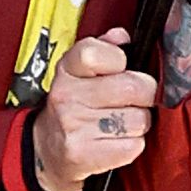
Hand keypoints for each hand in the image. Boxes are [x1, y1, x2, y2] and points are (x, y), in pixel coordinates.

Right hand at [32, 27, 158, 190]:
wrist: (46, 149)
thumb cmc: (73, 106)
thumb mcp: (80, 72)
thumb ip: (103, 49)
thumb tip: (122, 36)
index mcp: (68, 69)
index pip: (98, 53)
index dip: (120, 60)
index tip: (122, 68)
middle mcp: (67, 96)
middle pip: (132, 87)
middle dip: (144, 94)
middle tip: (135, 98)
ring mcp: (74, 126)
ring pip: (138, 119)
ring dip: (138, 123)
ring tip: (122, 121)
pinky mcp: (84, 154)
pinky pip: (134, 145)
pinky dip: (132, 144)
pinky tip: (116, 140)